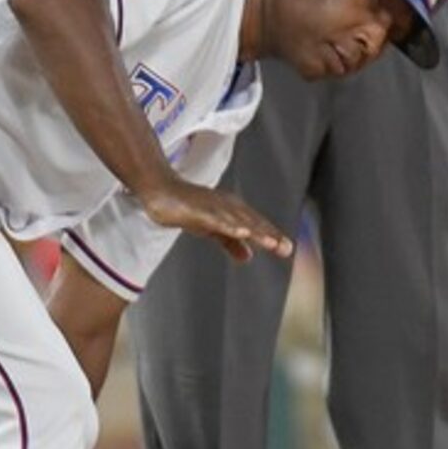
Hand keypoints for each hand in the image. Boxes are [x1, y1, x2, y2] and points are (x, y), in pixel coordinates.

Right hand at [141, 179, 293, 262]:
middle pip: (252, 223)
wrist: (160, 191)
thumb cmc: (188, 208)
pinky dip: (228, 224)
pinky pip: (215, 218)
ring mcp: (214, 207)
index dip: (271, 236)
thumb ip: (231, 242)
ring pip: (238, 221)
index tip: (287, 249)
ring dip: (255, 231)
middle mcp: (228, 206)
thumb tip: (248, 257)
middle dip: (269, 235)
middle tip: (286, 248)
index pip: (256, 225)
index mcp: (233, 211)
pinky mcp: (198, 209)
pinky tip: (240, 231)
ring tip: (270, 242)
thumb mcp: (212, 229)